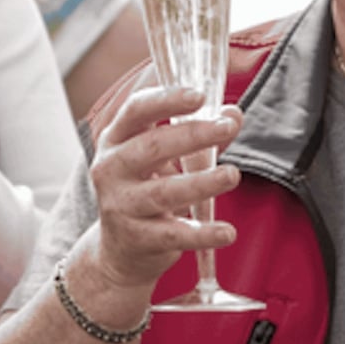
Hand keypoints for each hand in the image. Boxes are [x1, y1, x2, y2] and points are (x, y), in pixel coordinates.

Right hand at [87, 85, 242, 291]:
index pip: (136, 110)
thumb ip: (201, 132)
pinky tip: (228, 231)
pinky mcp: (137, 238)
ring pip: (163, 192)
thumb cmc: (147, 188)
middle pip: (152, 146)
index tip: (200, 94)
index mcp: (117, 139)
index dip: (167, 99)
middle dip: (192, 135)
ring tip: (232, 175)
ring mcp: (121, 205)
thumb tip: (233, 114)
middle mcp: (112, 169)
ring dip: (201, 182)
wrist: (121, 249)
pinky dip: (203, 234)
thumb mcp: (166, 156)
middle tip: (227, 128)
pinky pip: (174, 234)